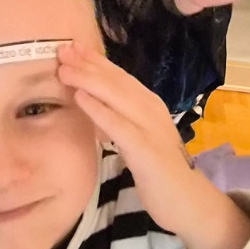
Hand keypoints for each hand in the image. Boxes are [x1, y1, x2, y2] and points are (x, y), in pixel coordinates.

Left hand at [57, 42, 249, 248]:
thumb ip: (118, 119)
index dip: (95, 60)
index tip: (71, 47)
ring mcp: (150, 128)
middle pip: (116, 81)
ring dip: (89, 80)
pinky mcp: (146, 150)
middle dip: (88, 64)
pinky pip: (119, 126)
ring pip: (117, 97)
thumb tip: (90, 102)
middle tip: (61, 50)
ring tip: (64, 69)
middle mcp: (151, 109)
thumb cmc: (158, 170)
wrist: (187, 201)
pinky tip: (81, 98)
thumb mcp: (136, 137)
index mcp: (148, 104)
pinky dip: (99, 109)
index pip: (119, 77)